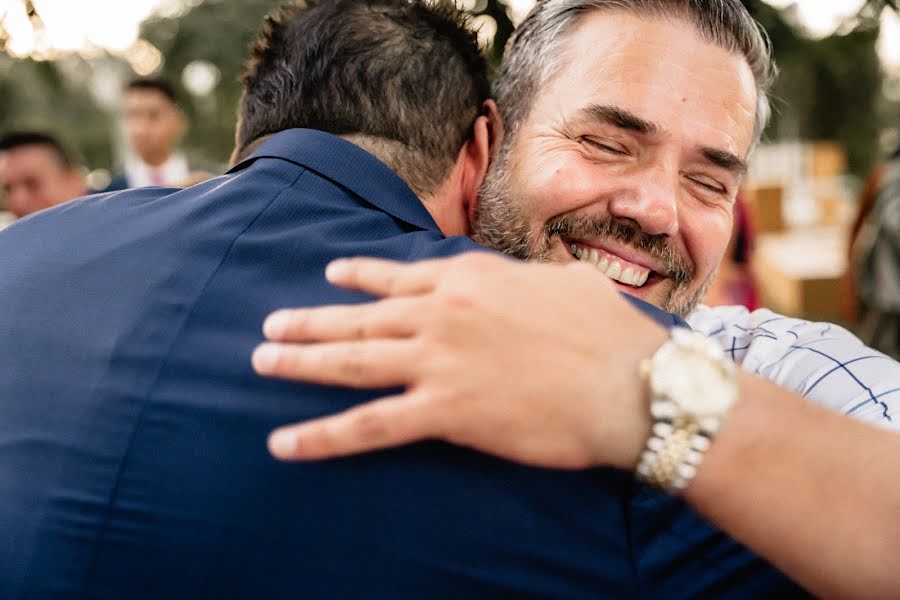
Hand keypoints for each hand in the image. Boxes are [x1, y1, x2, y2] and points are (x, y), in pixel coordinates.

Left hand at [252, 253, 666, 469]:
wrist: (629, 382)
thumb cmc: (607, 332)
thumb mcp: (562, 282)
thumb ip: (524, 279)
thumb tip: (523, 282)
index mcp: (467, 277)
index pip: (398, 273)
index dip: (359, 275)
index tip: (331, 275)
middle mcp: (439, 312)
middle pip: (359, 317)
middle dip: (309, 322)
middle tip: (270, 325)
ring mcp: (436, 360)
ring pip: (350, 362)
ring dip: (300, 362)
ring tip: (261, 362)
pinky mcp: (442, 412)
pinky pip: (367, 426)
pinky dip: (321, 436)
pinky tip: (284, 443)